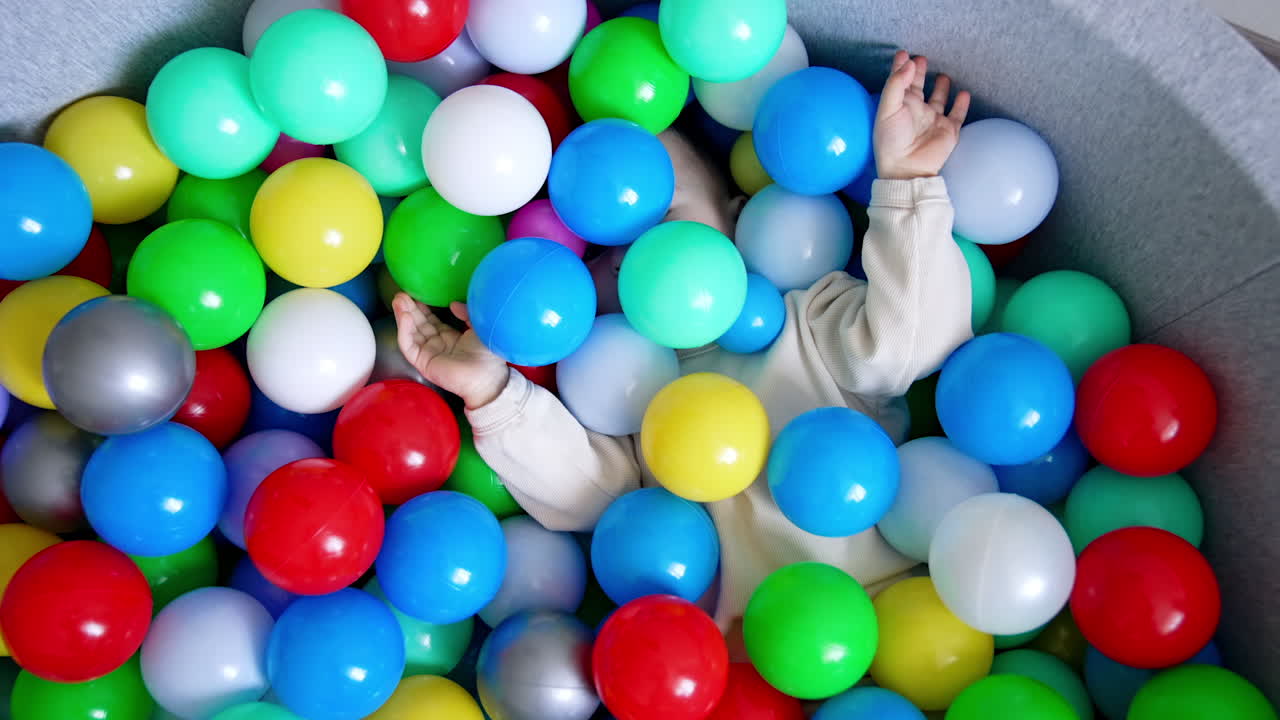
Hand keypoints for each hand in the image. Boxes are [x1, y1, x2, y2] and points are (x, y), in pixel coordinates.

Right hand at [393, 293, 509, 408]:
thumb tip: (452, 304)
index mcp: (451, 337)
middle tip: (401, 293)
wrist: (487, 376)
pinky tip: (404, 317)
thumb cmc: (488, 354)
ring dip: (403, 316)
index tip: (415, 293)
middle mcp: (438, 345)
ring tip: (398, 300)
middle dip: (409, 309)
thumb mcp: (478, 326)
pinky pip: (409, 346)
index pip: (431, 320)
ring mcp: (429, 354)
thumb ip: (466, 313)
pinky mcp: (423, 363)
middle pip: (418, 325)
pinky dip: (405, 331)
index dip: (422, 307)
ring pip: (411, 333)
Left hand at [874, 50, 970, 180]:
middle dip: (919, 72)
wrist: (907, 168)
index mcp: (900, 105)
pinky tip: (965, 93)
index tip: (903, 53)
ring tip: (944, 75)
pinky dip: (962, 104)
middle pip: (919, 86)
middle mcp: (916, 111)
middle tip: (922, 58)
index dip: (901, 67)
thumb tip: (909, 62)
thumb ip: (896, 84)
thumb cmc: (892, 140)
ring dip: (942, 87)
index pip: (901, 81)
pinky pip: (957, 114)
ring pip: (939, 99)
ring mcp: (933, 120)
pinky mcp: (949, 130)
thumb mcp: (887, 109)